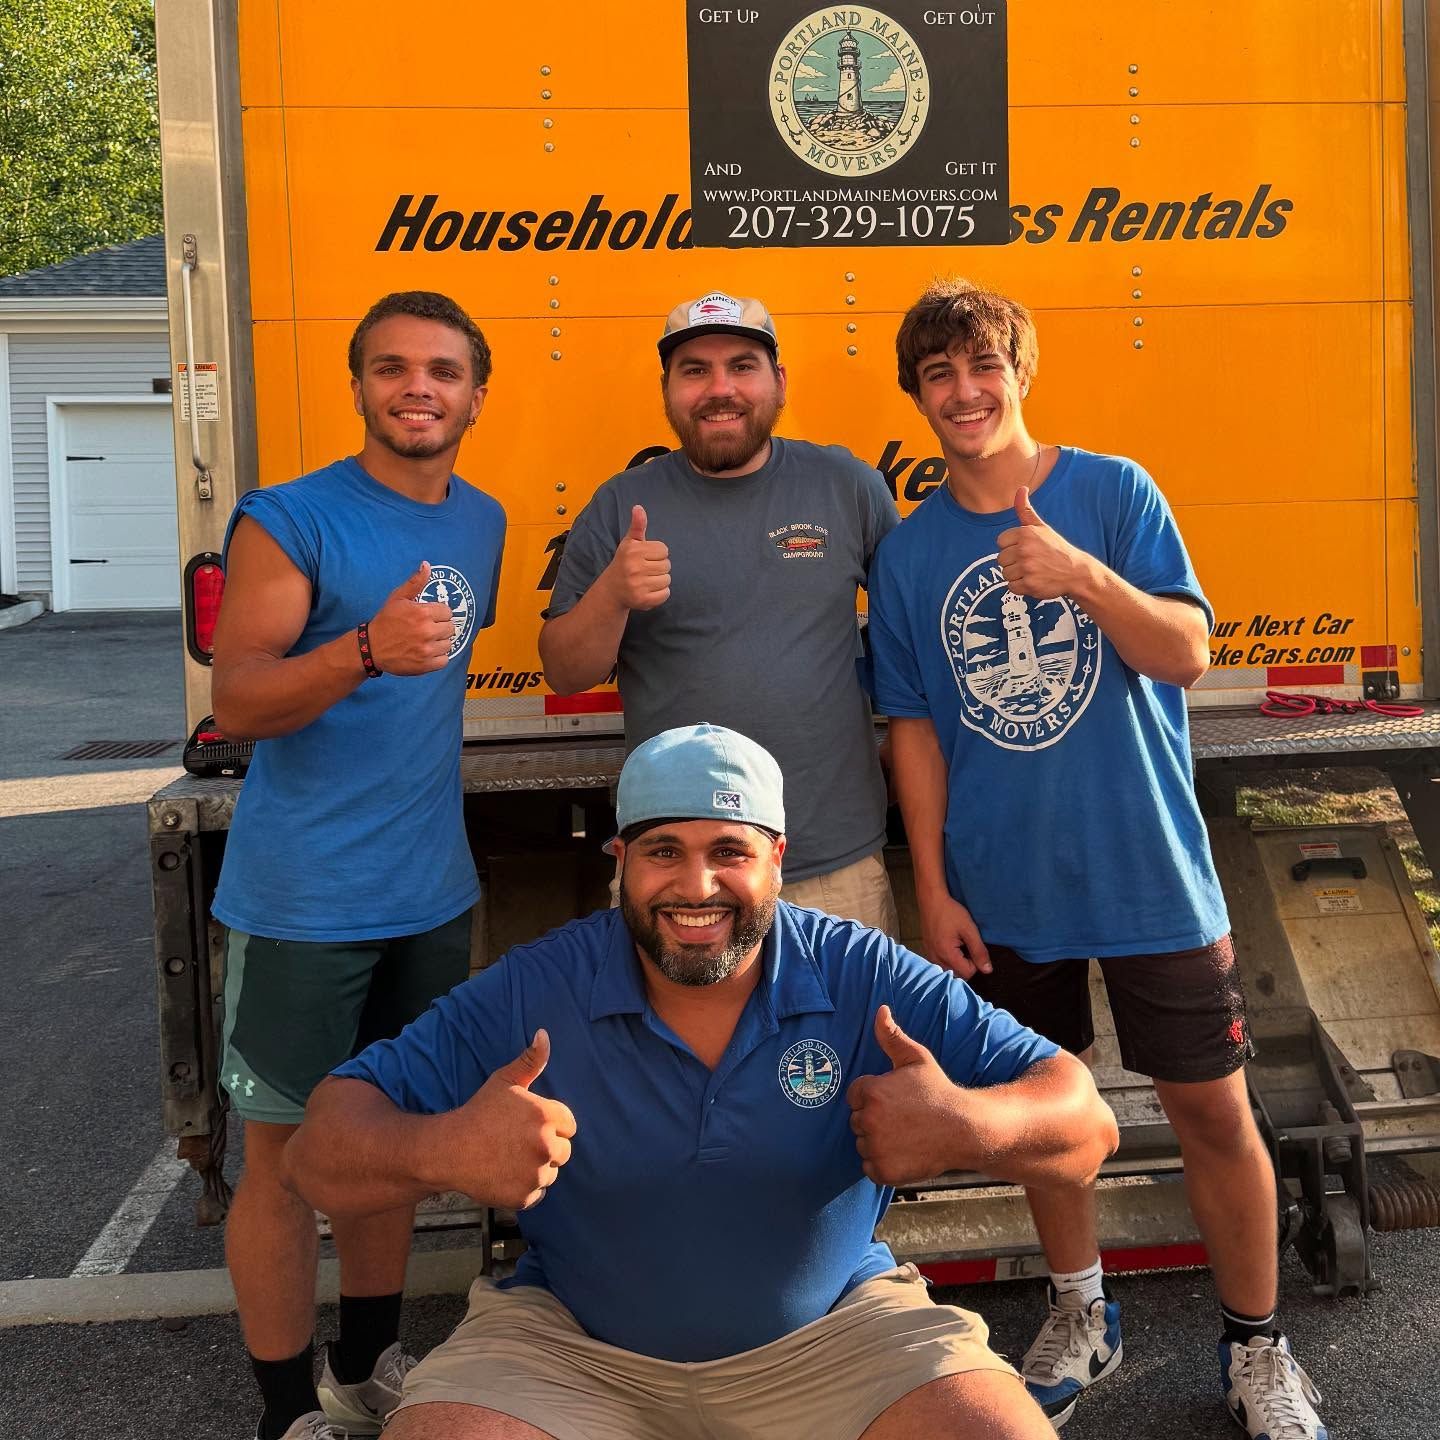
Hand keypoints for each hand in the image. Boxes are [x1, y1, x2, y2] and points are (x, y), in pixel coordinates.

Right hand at [365, 562, 457, 674]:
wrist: (371, 647)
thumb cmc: (386, 621)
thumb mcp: (398, 598)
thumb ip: (415, 582)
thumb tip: (426, 565)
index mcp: (423, 613)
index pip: (447, 612)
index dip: (438, 614)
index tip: (428, 617)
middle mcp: (427, 631)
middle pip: (450, 628)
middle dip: (440, 627)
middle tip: (426, 630)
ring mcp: (427, 649)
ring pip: (449, 644)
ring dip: (440, 643)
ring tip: (426, 641)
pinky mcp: (426, 665)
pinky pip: (444, 660)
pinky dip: (438, 658)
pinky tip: (427, 652)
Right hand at [449, 1029, 576, 1209]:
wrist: (449, 1149)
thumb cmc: (479, 1111)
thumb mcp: (504, 1081)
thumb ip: (530, 1060)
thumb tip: (544, 1034)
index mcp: (547, 1116)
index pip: (569, 1125)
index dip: (550, 1124)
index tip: (527, 1125)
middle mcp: (546, 1145)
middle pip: (564, 1150)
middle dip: (545, 1147)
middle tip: (517, 1142)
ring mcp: (536, 1174)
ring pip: (551, 1172)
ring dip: (536, 1168)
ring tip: (509, 1157)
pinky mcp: (525, 1197)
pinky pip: (538, 1192)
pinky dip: (525, 1187)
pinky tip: (505, 1174)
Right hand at [602, 505, 669, 611]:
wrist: (612, 589)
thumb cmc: (625, 562)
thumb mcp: (630, 542)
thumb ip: (637, 525)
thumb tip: (638, 507)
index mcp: (633, 551)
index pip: (664, 550)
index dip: (657, 554)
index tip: (645, 558)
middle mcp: (634, 568)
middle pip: (667, 565)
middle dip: (659, 567)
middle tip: (646, 570)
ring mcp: (638, 585)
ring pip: (667, 580)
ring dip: (660, 580)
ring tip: (646, 580)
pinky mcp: (643, 600)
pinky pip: (666, 594)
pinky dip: (661, 593)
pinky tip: (649, 590)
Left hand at [847, 1006, 975, 1183]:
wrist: (965, 1128)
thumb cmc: (939, 1091)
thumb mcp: (916, 1058)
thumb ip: (891, 1036)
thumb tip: (880, 1010)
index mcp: (871, 1091)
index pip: (855, 1096)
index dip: (874, 1097)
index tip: (895, 1101)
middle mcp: (869, 1120)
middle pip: (857, 1120)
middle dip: (874, 1119)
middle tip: (903, 1118)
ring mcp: (876, 1147)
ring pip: (862, 1144)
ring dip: (877, 1142)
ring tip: (905, 1135)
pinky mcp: (884, 1170)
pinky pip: (869, 1167)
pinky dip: (882, 1164)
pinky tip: (903, 1153)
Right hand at [917, 889, 989, 978]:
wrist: (931, 900)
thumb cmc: (950, 912)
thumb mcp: (969, 929)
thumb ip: (979, 951)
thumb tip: (988, 970)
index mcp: (946, 954)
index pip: (967, 973)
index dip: (975, 963)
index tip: (973, 947)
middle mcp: (935, 958)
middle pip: (957, 975)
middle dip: (966, 965)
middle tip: (966, 946)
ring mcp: (930, 955)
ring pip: (949, 971)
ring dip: (957, 963)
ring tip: (958, 945)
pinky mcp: (927, 951)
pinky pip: (941, 964)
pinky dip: (948, 959)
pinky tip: (950, 944)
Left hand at [996, 486, 1093, 600]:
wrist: (1075, 571)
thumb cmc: (1056, 548)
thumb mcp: (1041, 527)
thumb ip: (1025, 510)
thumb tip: (1020, 488)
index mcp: (1025, 533)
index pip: (1001, 541)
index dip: (1011, 546)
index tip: (1026, 548)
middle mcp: (1025, 549)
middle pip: (1001, 559)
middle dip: (1013, 561)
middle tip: (1031, 561)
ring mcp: (1027, 568)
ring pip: (1005, 573)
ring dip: (1017, 575)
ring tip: (1033, 571)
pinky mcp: (1029, 584)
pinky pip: (1011, 587)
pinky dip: (1021, 587)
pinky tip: (1034, 580)